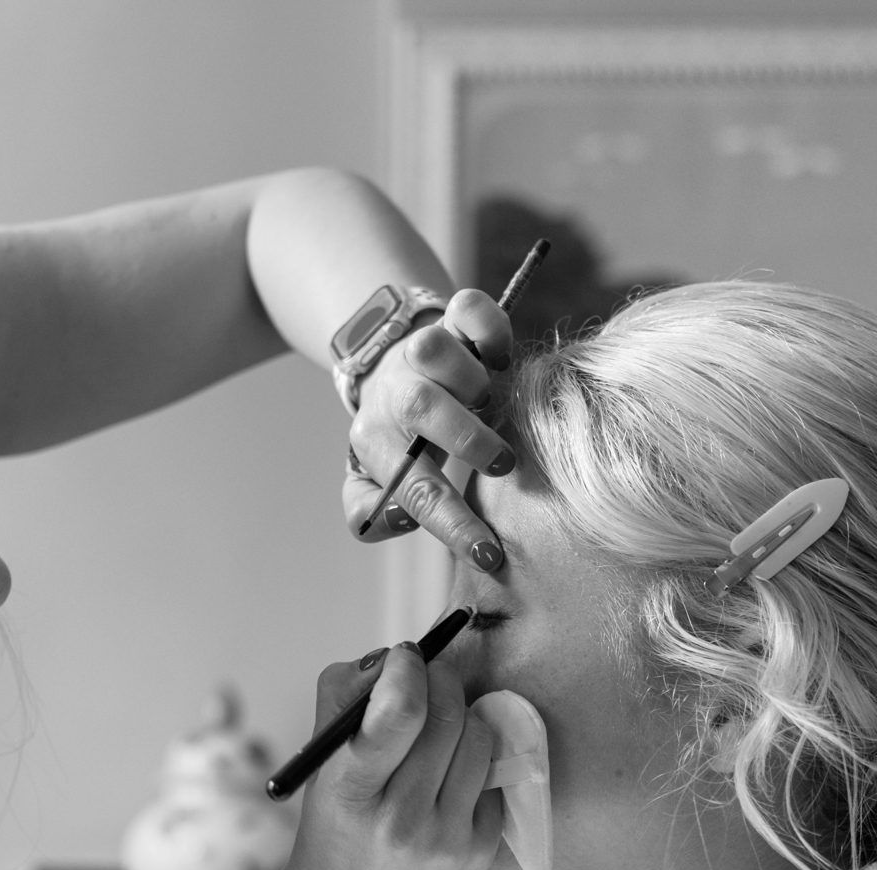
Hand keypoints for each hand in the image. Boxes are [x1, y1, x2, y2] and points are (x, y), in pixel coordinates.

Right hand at [268, 643, 502, 869]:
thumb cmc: (331, 825)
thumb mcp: (318, 764)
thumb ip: (344, 696)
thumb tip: (394, 660)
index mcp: (351, 792)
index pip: (399, 712)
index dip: (409, 668)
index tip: (406, 656)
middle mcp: (401, 820)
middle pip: (447, 716)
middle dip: (439, 681)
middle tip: (425, 679)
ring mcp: (445, 840)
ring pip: (478, 739)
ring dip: (461, 716)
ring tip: (437, 727)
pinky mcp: (477, 854)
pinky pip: (492, 777)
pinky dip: (473, 762)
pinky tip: (448, 775)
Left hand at [344, 288, 515, 570]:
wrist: (392, 358)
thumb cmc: (401, 434)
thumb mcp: (379, 478)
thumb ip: (374, 512)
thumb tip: (399, 519)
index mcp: (377, 440)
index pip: (413, 490)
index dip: (452, 524)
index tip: (489, 553)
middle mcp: (398, 392)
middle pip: (420, 407)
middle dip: (467, 437)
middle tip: (502, 463)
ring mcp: (423, 350)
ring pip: (433, 350)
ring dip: (470, 380)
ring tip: (490, 404)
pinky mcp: (452, 317)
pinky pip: (469, 308)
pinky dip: (490, 329)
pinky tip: (500, 357)